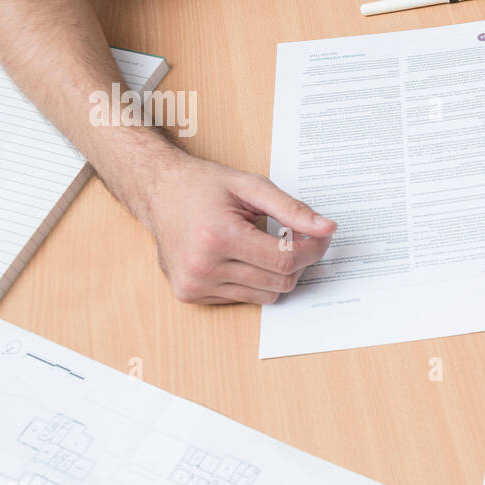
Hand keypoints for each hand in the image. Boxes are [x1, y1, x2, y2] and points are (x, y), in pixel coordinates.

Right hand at [139, 152, 336, 304]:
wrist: (158, 192)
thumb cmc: (203, 186)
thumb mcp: (251, 187)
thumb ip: (292, 209)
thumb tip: (327, 229)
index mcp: (218, 237)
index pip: (285, 260)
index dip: (313, 249)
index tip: (322, 236)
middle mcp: (203, 267)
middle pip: (279, 281)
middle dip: (299, 261)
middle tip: (298, 238)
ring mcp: (194, 285)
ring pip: (266, 295)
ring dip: (277, 273)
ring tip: (267, 245)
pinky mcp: (190, 295)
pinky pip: (244, 299)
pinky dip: (254, 281)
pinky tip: (242, 256)